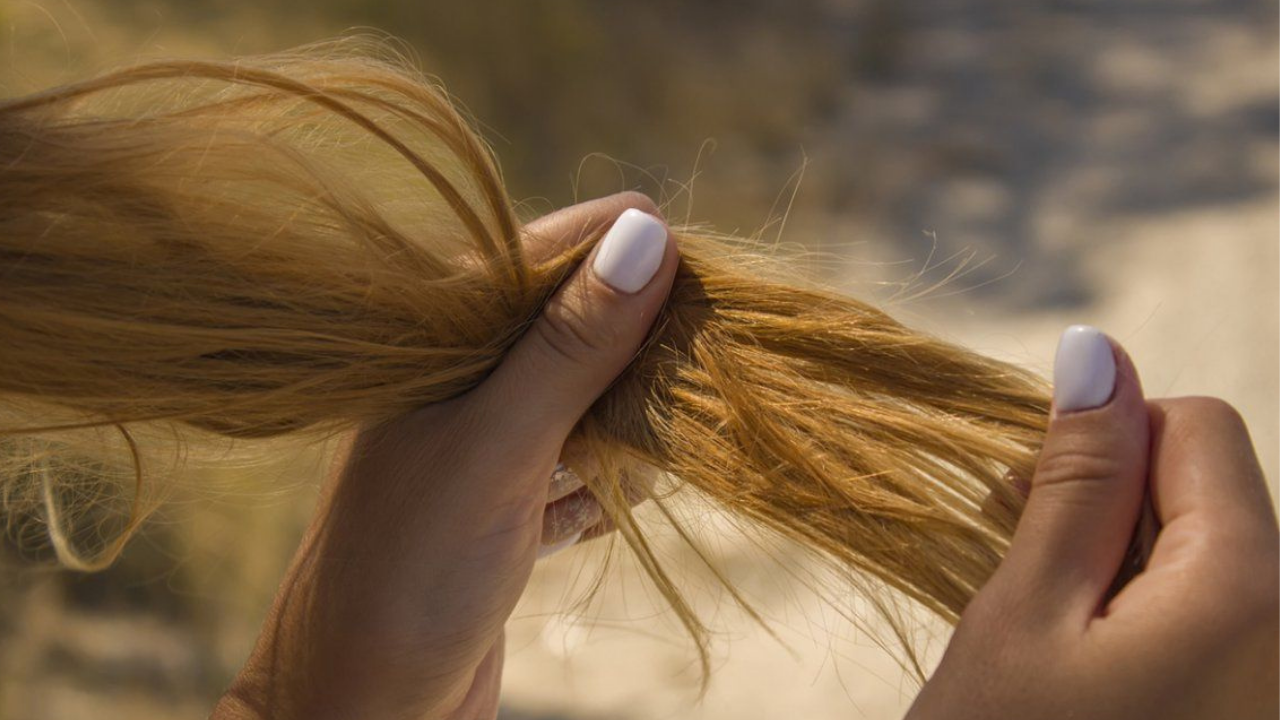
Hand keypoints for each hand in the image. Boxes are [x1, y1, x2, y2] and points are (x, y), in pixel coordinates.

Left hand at [213, 192, 678, 719]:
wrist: (362, 711)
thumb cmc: (408, 572)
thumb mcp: (497, 447)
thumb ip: (570, 345)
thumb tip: (648, 231)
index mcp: (437, 335)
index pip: (552, 252)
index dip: (631, 259)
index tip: (707, 286)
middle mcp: (462, 375)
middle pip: (584, 325)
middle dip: (638, 360)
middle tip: (669, 397)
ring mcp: (487, 439)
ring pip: (593, 399)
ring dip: (626, 435)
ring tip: (620, 474)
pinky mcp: (508, 499)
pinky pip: (584, 466)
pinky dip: (602, 489)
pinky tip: (591, 516)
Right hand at [909, 326, 1278, 718]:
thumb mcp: (1026, 613)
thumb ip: (1076, 482)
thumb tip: (1098, 351)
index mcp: (1246, 591)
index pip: (1199, 424)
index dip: (1105, 442)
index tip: (1029, 506)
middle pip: (1209, 487)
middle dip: (1111, 503)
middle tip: (1024, 567)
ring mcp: (1271, 675)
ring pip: (1206, 549)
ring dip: (1120, 560)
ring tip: (1050, 625)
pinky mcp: (1245, 699)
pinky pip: (1213, 614)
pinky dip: (1145, 611)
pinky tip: (1087, 659)